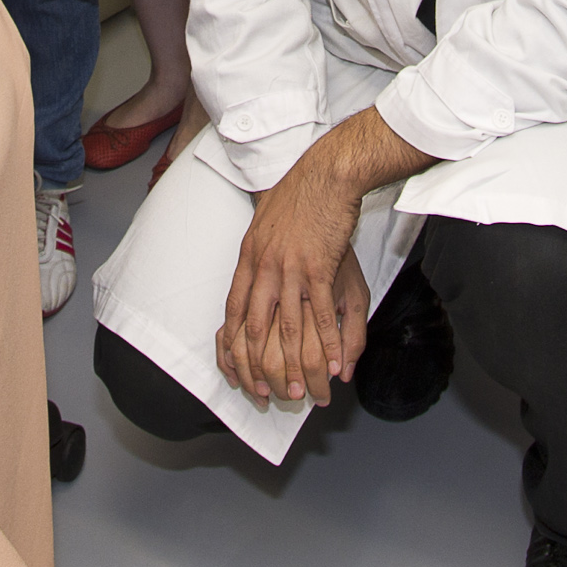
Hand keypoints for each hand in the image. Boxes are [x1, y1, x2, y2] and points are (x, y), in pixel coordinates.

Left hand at [219, 161, 371, 408]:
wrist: (325, 173)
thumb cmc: (297, 194)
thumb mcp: (263, 224)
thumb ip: (257, 256)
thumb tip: (252, 275)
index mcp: (248, 257)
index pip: (233, 311)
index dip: (234, 346)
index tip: (237, 371)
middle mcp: (264, 266)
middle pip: (255, 327)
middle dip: (259, 366)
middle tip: (267, 393)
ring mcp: (291, 268)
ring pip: (288, 327)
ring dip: (294, 364)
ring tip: (300, 391)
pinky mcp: (319, 267)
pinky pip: (322, 314)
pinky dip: (328, 343)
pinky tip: (334, 364)